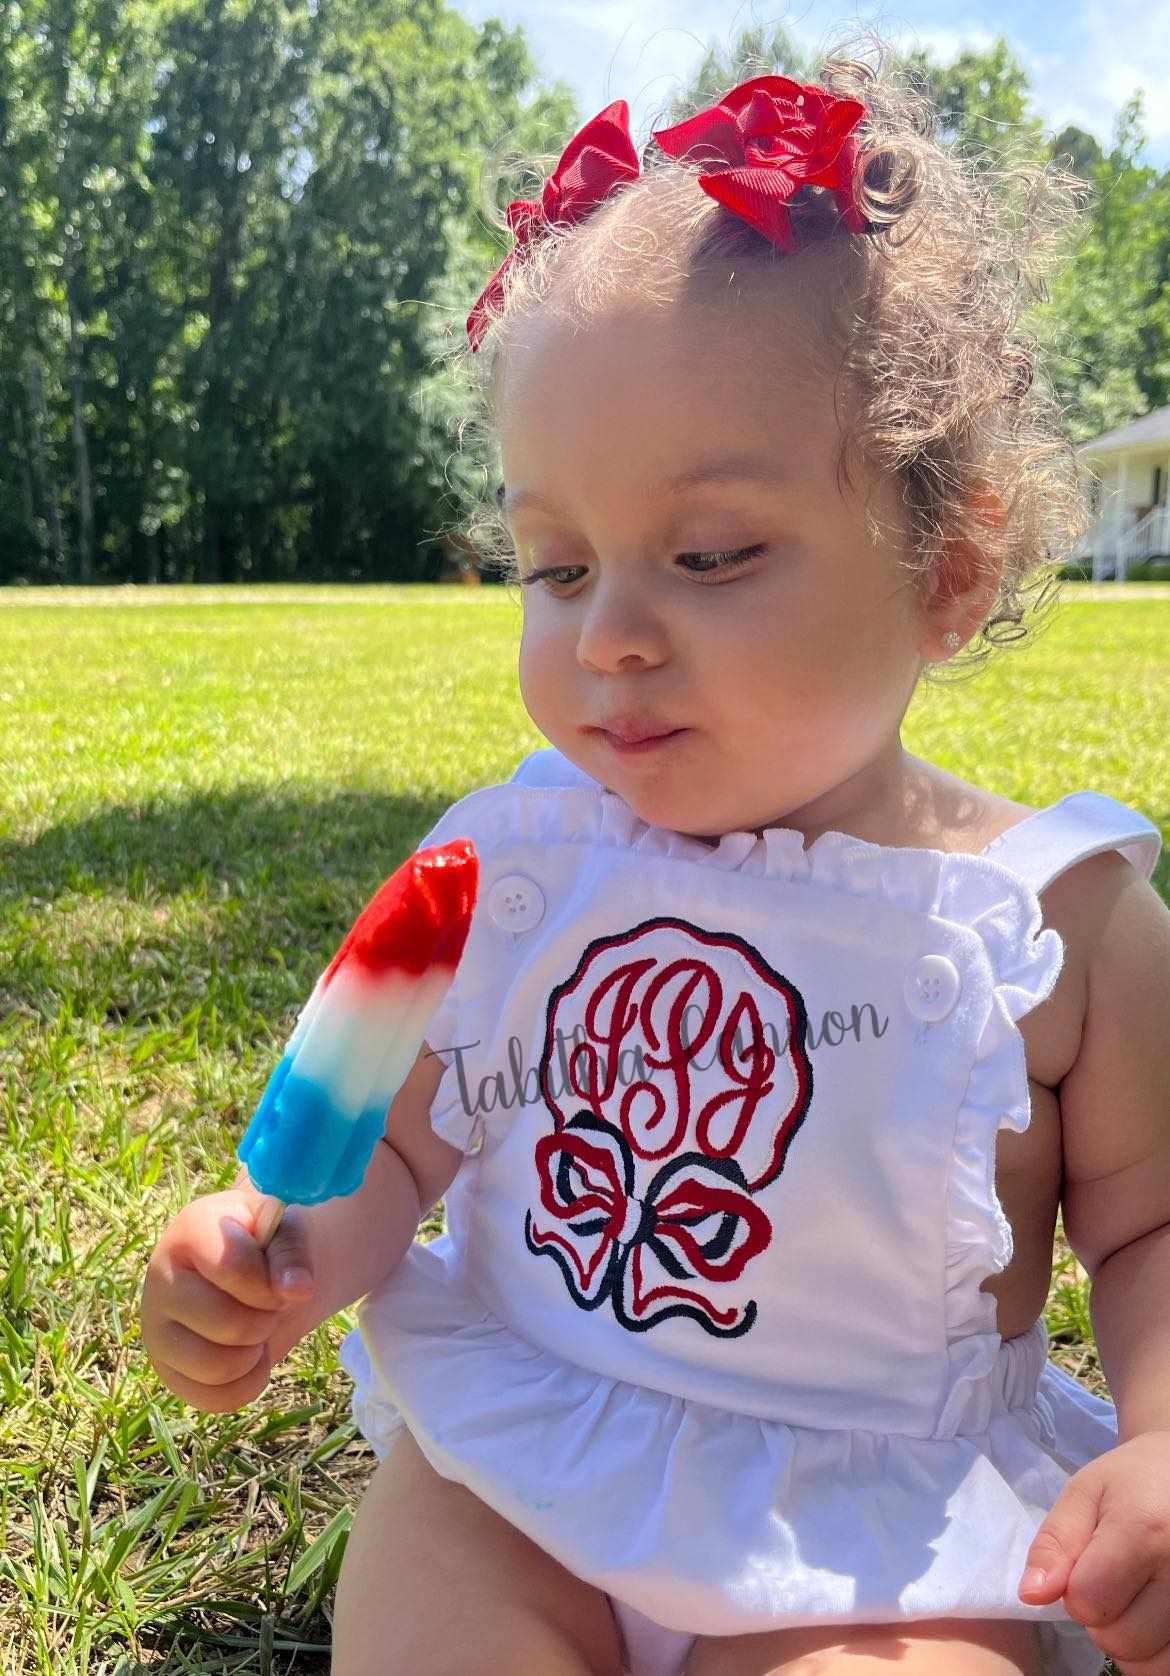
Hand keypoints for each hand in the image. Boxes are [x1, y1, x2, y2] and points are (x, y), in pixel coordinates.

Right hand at [140, 1188, 316, 1412]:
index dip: (271, 1283)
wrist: (256, 1271)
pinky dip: (248, 1384)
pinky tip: (250, 1356)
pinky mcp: (165, 1371)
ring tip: (257, 1329)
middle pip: (227, 1324)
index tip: (280, 1277)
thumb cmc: (269, 1245)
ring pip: (217, 1367)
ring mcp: (155, 1328)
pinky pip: (213, 1400)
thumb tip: (297, 1290)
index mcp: (190, 1231)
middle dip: (266, 1319)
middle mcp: (160, 1278)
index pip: (232, 1267)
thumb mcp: (287, 1232)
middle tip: (270, 1306)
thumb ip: (293, 1254)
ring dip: (256, 1353)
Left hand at [1019, 1431, 1169, 1672]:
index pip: (1088, 1602)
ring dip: (1132, 1642)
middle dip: (1102, 1619)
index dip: (1073, 1590)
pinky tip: (1151, 1617)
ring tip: (1133, 1599)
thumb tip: (1031, 1595)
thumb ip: (1054, 1544)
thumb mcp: (1083, 1494)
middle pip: (1121, 1641)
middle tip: (1112, 1581)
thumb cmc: (1131, 1481)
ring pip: (1151, 1664)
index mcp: (1144, 1532)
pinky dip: (1156, 1650)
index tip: (1084, 1565)